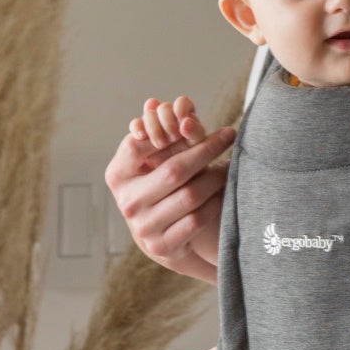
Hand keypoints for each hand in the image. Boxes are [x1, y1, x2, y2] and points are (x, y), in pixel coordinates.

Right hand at [105, 96, 234, 275]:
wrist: (166, 241)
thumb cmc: (164, 189)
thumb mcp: (158, 162)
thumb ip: (164, 135)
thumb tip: (164, 102)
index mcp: (118, 175)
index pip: (137, 144)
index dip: (167, 131)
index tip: (195, 121)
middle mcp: (126, 201)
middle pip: (173, 169)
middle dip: (206, 149)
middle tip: (229, 135)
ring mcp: (143, 227)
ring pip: (190, 195)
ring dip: (216, 177)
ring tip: (231, 164)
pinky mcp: (163, 247)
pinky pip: (198, 218)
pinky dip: (216, 202)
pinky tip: (226, 191)